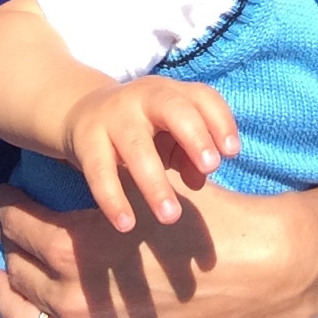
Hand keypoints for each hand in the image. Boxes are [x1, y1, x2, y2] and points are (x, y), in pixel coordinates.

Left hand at [0, 173, 296, 317]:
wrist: (256, 270)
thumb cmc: (203, 218)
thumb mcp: (148, 186)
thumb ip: (108, 181)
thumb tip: (78, 166)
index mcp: (79, 246)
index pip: (24, 225)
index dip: (10, 207)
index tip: (4, 194)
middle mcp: (75, 292)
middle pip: (20, 268)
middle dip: (6, 246)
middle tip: (2, 229)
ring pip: (27, 313)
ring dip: (5, 294)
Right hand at [63, 75, 238, 230]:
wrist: (84, 113)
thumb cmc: (144, 129)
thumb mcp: (169, 136)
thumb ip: (190, 155)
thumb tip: (200, 179)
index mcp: (172, 92)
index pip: (203, 97)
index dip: (221, 121)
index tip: (232, 152)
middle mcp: (145, 97)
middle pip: (173, 107)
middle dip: (195, 136)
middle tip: (211, 167)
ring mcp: (114, 116)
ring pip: (136, 146)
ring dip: (155, 183)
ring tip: (171, 217)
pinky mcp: (87, 139)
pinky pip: (99, 171)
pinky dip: (113, 199)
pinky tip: (127, 224)